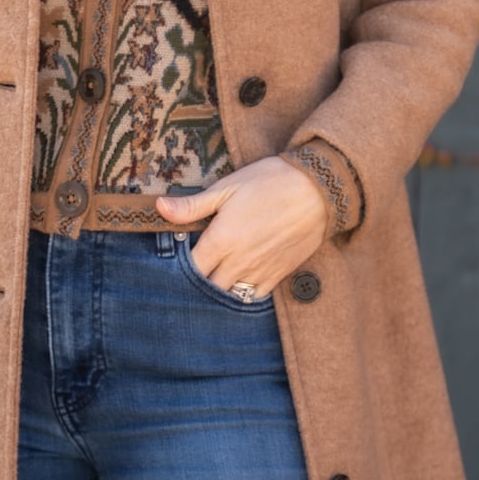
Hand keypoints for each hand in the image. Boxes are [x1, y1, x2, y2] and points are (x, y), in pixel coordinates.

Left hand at [155, 156, 328, 297]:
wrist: (318, 190)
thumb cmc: (270, 182)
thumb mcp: (227, 187)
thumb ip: (192, 205)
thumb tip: (159, 207)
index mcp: (221, 240)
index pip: (190, 270)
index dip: (179, 269)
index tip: (178, 259)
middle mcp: (238, 262)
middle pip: (207, 289)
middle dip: (197, 283)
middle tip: (194, 270)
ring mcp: (260, 271)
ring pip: (229, 297)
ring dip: (219, 290)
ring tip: (214, 278)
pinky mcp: (278, 275)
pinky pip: (254, 298)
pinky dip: (243, 295)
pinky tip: (238, 281)